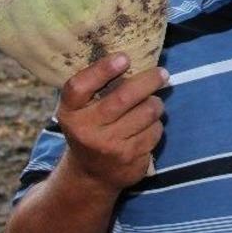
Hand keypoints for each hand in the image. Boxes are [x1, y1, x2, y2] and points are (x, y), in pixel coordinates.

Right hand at [56, 53, 167, 192]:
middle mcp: (86, 130)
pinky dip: (156, 124)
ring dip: (155, 103)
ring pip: (146, 112)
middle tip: (162, 73)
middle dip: (148, 81)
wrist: (91, 175)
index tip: (124, 57)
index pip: (79, 87)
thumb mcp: (82, 110)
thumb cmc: (91, 129)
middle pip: (123, 97)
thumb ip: (97, 87)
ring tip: (153, 102)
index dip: (102, 70)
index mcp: (70, 112)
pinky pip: (155, 131)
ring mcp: (108, 147)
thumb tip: (133, 57)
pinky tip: (147, 126)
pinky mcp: (130, 159)